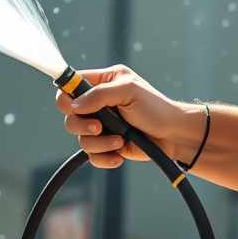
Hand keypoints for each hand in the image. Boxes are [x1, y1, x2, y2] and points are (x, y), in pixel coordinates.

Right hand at [55, 65, 207, 168]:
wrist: (171, 135)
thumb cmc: (155, 107)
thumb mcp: (129, 91)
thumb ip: (100, 94)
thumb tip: (74, 105)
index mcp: (105, 82)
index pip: (73, 84)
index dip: (66, 95)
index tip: (69, 106)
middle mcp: (100, 103)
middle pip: (70, 115)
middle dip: (83, 124)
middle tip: (100, 126)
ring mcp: (102, 125)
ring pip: (81, 138)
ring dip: (99, 143)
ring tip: (120, 140)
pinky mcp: (106, 144)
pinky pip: (91, 155)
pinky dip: (104, 157)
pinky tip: (119, 154)